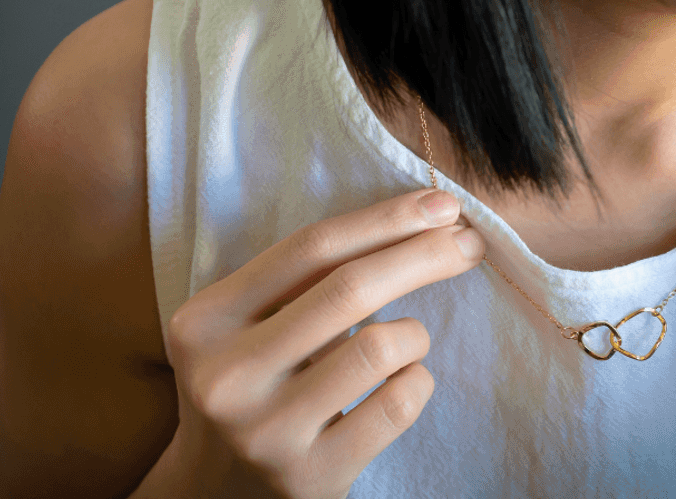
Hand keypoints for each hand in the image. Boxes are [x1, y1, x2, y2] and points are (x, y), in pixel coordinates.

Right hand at [154, 188, 484, 498]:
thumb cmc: (258, 381)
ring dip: (415, 334)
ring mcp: (266, 432)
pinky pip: (398, 404)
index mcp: (206, 321)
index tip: (443, 205)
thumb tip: (427, 218)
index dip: (386, 219)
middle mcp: (226, 376)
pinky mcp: (310, 477)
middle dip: (424, 255)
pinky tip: (403, 383)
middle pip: (350, 289)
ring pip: (382, 348)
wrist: (218, 488)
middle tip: (469, 243)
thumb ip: (311, 276)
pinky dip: (418, 381)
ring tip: (408, 342)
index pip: (311, 248)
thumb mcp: (251, 324)